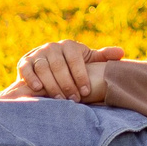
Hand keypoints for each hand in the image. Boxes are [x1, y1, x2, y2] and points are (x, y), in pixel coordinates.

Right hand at [9, 39, 123, 101]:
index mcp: (69, 46)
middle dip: (67, 83)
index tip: (86, 91)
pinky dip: (31, 78)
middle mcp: (52, 47)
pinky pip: (26, 69)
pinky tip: (39, 89)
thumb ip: (102, 57)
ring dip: (52, 84)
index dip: (81, 75)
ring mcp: (37, 54)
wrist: (48, 66)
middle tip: (75, 99)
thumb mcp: (87, 60)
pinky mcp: (24, 62)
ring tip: (60, 99)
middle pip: (59, 65)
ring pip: (43, 68)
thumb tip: (121, 53)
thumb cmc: (73, 66)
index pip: (75, 59)